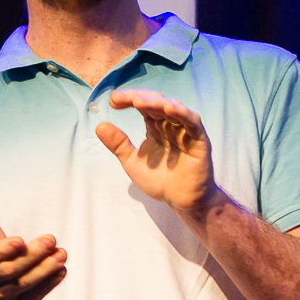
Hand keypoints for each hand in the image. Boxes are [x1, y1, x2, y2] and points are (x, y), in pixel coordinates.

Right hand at [0, 171, 66, 299]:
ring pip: (25, 283)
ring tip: (62, 253)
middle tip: (51, 238)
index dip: (3, 250)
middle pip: (11, 269)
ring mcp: (6, 295)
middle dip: (32, 255)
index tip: (20, 240)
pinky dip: (50, 284)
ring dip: (45, 269)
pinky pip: (36, 295)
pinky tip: (62, 269)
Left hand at [95, 89, 219, 213]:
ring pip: (173, 108)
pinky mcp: (199, 140)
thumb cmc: (160, 180)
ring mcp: (185, 131)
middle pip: (156, 102)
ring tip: (140, 102)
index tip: (113, 101)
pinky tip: (169, 108)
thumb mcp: (132, 161)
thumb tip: (99, 126)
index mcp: (155, 126)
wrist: (181, 201)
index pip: (143, 105)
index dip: (129, 99)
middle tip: (121, 99)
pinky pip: (193, 122)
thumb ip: (118, 144)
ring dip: (156, 103)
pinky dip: (182, 113)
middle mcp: (170, 124)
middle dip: (139, 98)